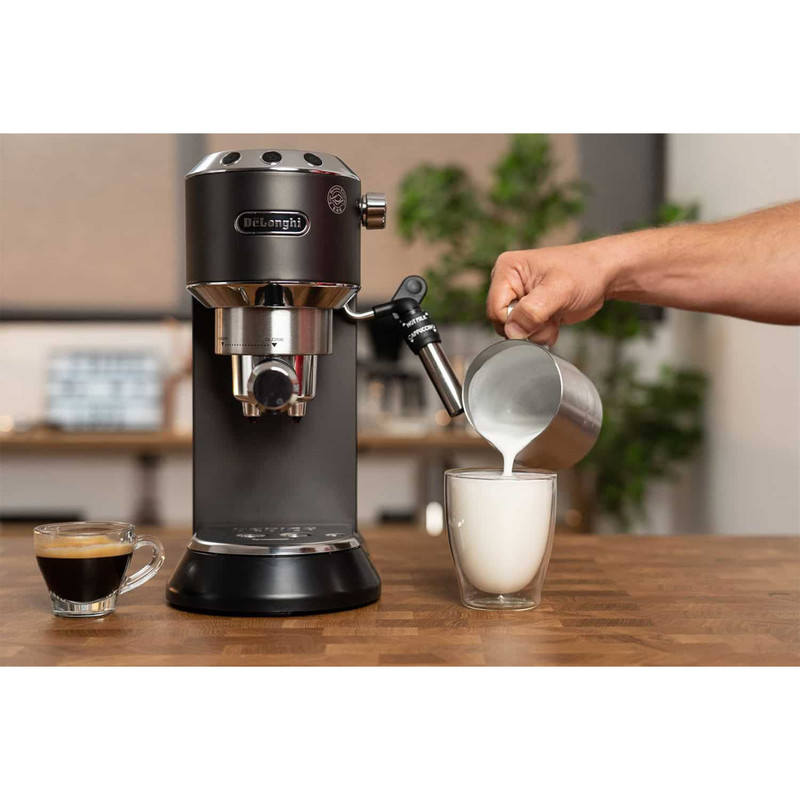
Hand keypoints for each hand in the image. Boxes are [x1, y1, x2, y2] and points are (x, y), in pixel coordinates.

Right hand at [486, 242, 614, 345]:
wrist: (604, 274)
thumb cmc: (584, 272)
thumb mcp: (559, 290)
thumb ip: (532, 310)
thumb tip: (512, 331)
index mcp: (507, 269)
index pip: (495, 309)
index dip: (515, 321)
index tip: (540, 316)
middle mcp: (507, 282)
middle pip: (503, 322)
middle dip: (528, 327)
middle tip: (550, 314)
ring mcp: (518, 297)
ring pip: (515, 331)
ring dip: (537, 331)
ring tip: (555, 314)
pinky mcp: (528, 309)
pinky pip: (526, 333)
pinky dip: (542, 332)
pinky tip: (555, 319)